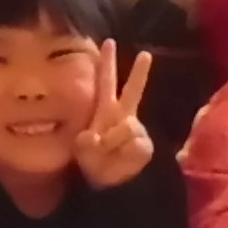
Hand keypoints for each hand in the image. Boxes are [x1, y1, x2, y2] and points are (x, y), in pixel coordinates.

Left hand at [70, 49, 156, 187]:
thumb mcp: (83, 152)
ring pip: (127, 127)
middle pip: (133, 90)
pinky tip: (122, 161)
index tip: (108, 42)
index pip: (105, 83)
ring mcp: (135, 129)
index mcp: (104, 111)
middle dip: (139, 73)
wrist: (112, 185)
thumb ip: (85, 143)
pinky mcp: (144, 144)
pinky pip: (132, 145)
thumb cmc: (94, 163)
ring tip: (108, 154)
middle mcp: (123, 116)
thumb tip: (96, 136)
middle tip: (144, 54)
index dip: (107, 64)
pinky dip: (123, 156)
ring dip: (113, 143)